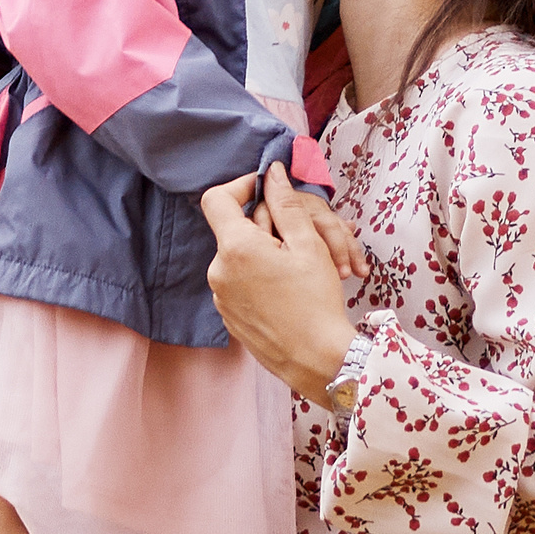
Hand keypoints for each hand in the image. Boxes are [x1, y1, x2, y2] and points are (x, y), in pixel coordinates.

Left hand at [202, 163, 360, 403]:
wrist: (317, 360)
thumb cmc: (316, 301)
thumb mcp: (308, 244)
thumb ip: (285, 204)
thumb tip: (272, 172)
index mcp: (235, 248)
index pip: (217, 198)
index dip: (241, 187)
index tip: (267, 190)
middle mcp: (218, 271)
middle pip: (236, 230)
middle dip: (268, 226)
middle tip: (305, 238)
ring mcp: (221, 297)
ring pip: (240, 258)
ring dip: (267, 253)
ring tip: (303, 269)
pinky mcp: (229, 317)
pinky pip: (241, 283)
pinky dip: (262, 278)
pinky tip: (291, 290)